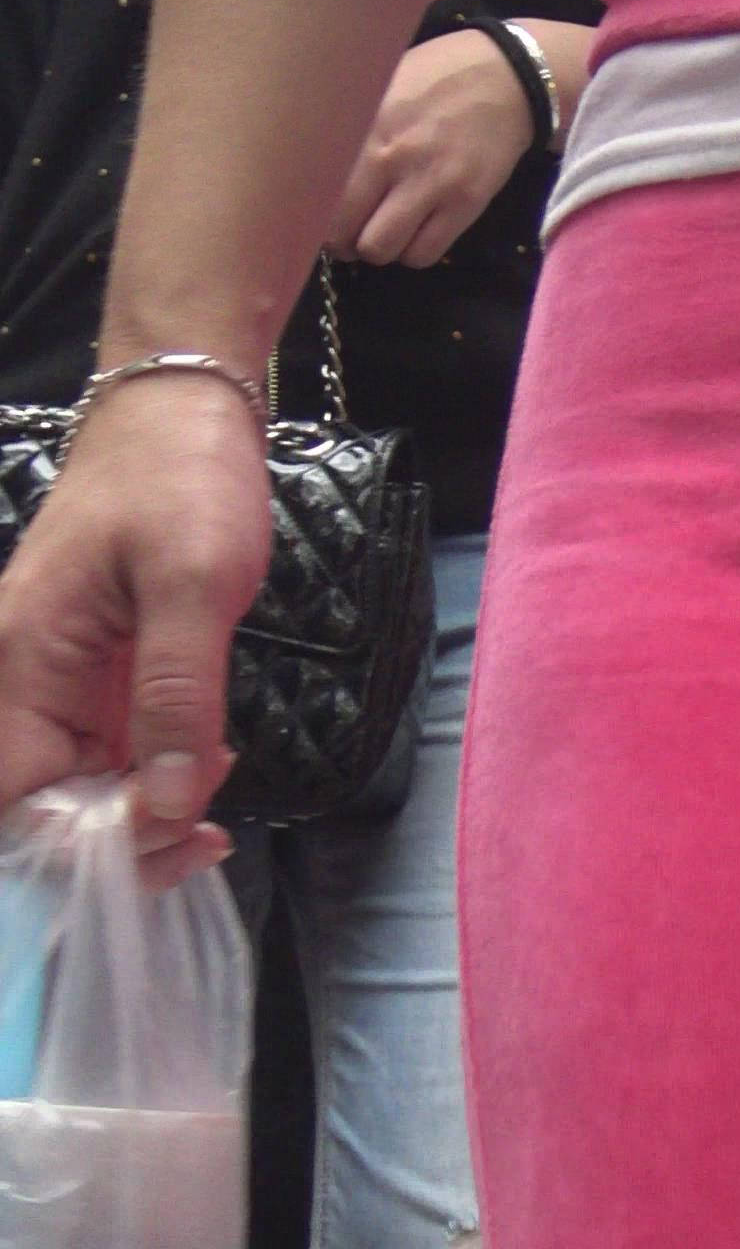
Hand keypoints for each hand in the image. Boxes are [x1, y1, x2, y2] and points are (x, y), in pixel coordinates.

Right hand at [0, 377, 269, 876]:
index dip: (87, 842)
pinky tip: (206, 763)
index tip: (175, 825)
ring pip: (75, 792)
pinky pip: (105, 756)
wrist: (182, 406)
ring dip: (141, 817)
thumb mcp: (193, 581)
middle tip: (204, 832)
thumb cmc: (180, 475)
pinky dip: (153, 778)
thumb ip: (177, 696)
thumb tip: (171, 803)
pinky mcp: (93, 678)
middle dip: (118, 842)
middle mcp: (22, 682)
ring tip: (211, 799)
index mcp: (21, 661)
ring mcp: (57, 682)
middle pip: (39, 810)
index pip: (16, 802)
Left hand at [327, 30, 534, 271]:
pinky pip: (424, 254)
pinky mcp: (464, 204)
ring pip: (382, 250)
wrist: (505, 78)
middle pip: (345, 231)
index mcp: (365, 127)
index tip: (322, 215)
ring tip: (385, 231)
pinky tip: (414, 232)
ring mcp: (431, 185)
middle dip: (342, 241)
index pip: (321, 192)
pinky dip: (413, 252)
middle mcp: (392, 158)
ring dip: (379, 248)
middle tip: (349, 233)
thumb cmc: (435, 77)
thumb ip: (351, 125)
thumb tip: (316, 163)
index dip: (316, 214)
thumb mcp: (381, 85)